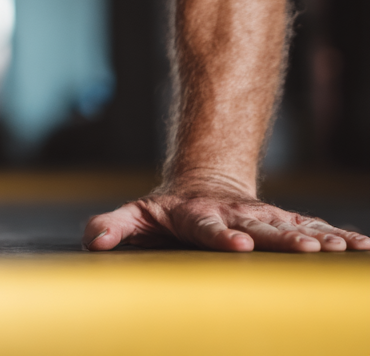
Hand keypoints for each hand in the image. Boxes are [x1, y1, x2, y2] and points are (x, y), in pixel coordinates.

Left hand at [84, 187, 369, 252]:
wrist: (203, 183)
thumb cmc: (167, 210)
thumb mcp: (136, 214)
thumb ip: (113, 226)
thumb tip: (93, 242)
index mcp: (198, 215)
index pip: (209, 227)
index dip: (222, 235)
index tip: (238, 243)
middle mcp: (236, 216)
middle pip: (262, 229)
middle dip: (285, 240)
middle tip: (309, 251)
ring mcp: (263, 219)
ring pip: (294, 229)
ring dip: (320, 240)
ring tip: (343, 250)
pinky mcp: (284, 225)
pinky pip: (316, 231)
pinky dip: (340, 239)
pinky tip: (362, 248)